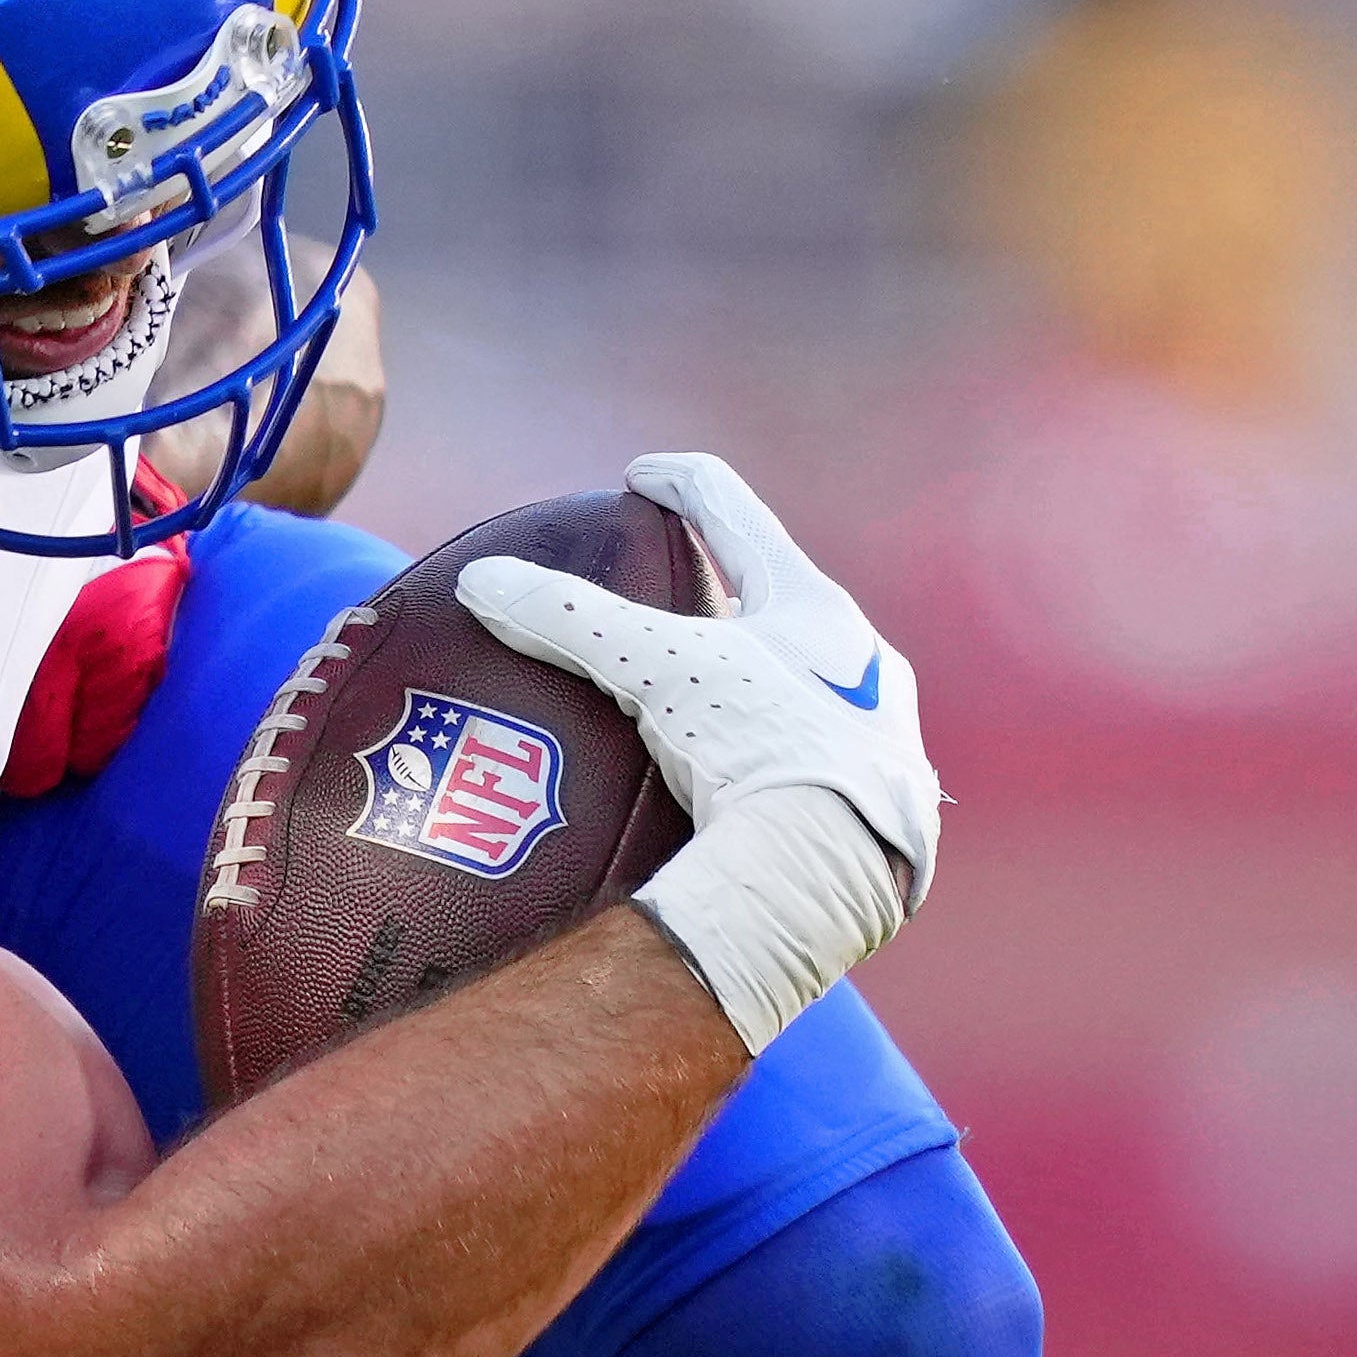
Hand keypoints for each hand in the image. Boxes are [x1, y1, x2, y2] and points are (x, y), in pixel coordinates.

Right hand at [455, 452, 942, 1054]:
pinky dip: (767, 753)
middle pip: (778, 602)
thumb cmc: (757, 751)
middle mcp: (861, 664)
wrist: (834, 878)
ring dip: (751, 678)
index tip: (640, 478)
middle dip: (725, 591)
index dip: (680, 486)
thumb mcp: (656, 672)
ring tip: (695, 694)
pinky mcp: (876, 807)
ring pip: (803, 685)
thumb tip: (480, 579)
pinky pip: (811, 760)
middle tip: (670, 596)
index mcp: (815, 608)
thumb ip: (570, 620)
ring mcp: (876, 736)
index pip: (736, 515)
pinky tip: (737, 779)